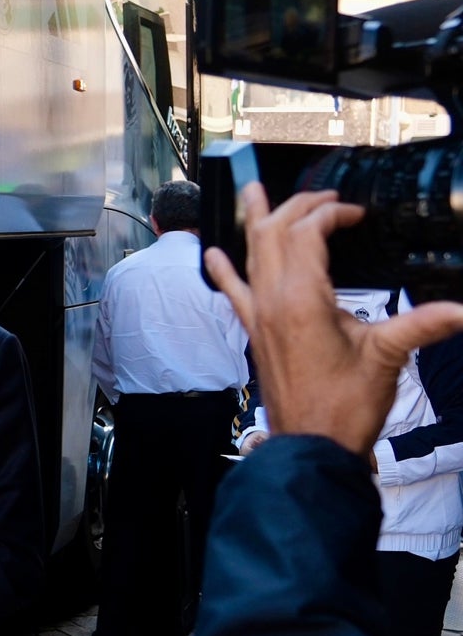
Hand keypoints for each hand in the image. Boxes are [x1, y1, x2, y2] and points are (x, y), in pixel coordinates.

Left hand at [204, 183, 462, 457]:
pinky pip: (233, 292)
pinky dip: (224, 270)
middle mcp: (272, 302)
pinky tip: (212, 255)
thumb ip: (423, 324)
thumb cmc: (344, 406)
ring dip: (255, 221)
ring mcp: (258, 317)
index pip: (307, 233)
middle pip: (275, 234)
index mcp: (302, 299)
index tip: (356, 214)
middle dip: (298, 207)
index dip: (331, 214)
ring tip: (251, 190)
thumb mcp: (386, 357)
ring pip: (250, 255)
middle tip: (323, 195)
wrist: (311, 445)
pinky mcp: (254, 334)